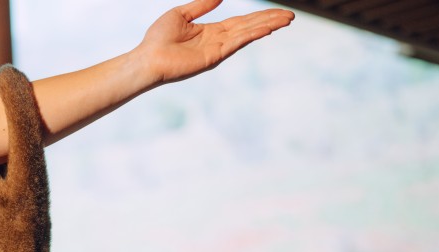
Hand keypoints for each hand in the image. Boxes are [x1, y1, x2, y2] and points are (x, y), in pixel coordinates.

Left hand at [137, 1, 293, 83]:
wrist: (148, 58)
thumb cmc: (158, 39)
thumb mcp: (181, 14)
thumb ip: (201, 6)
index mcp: (211, 32)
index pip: (241, 23)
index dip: (258, 17)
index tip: (276, 14)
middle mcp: (218, 41)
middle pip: (249, 27)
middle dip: (269, 21)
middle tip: (290, 17)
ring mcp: (217, 50)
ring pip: (247, 34)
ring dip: (267, 26)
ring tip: (286, 20)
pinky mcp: (214, 56)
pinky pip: (236, 42)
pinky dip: (252, 34)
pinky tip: (266, 28)